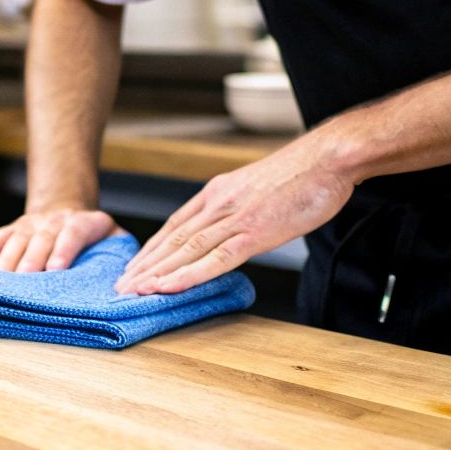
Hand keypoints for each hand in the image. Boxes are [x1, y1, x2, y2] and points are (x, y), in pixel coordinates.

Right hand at [0, 207, 121, 272]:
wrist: (66, 208)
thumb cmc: (95, 237)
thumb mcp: (115, 239)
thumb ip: (121, 256)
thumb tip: (126, 286)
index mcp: (85, 223)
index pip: (74, 232)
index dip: (64, 249)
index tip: (56, 268)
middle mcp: (53, 221)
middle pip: (40, 237)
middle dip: (32, 258)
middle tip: (24, 278)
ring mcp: (29, 225)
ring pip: (15, 240)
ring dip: (6, 261)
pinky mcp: (10, 230)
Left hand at [115, 135, 353, 295]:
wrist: (329, 158)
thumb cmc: (303, 174)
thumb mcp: (259, 188)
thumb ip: (238, 206)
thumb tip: (230, 226)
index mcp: (219, 191)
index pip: (175, 224)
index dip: (153, 249)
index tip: (136, 267)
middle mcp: (219, 203)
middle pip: (173, 238)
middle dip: (145, 265)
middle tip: (121, 286)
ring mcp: (236, 218)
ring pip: (186, 249)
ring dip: (157, 272)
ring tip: (135, 291)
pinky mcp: (256, 232)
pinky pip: (216, 258)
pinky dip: (189, 274)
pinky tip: (169, 286)